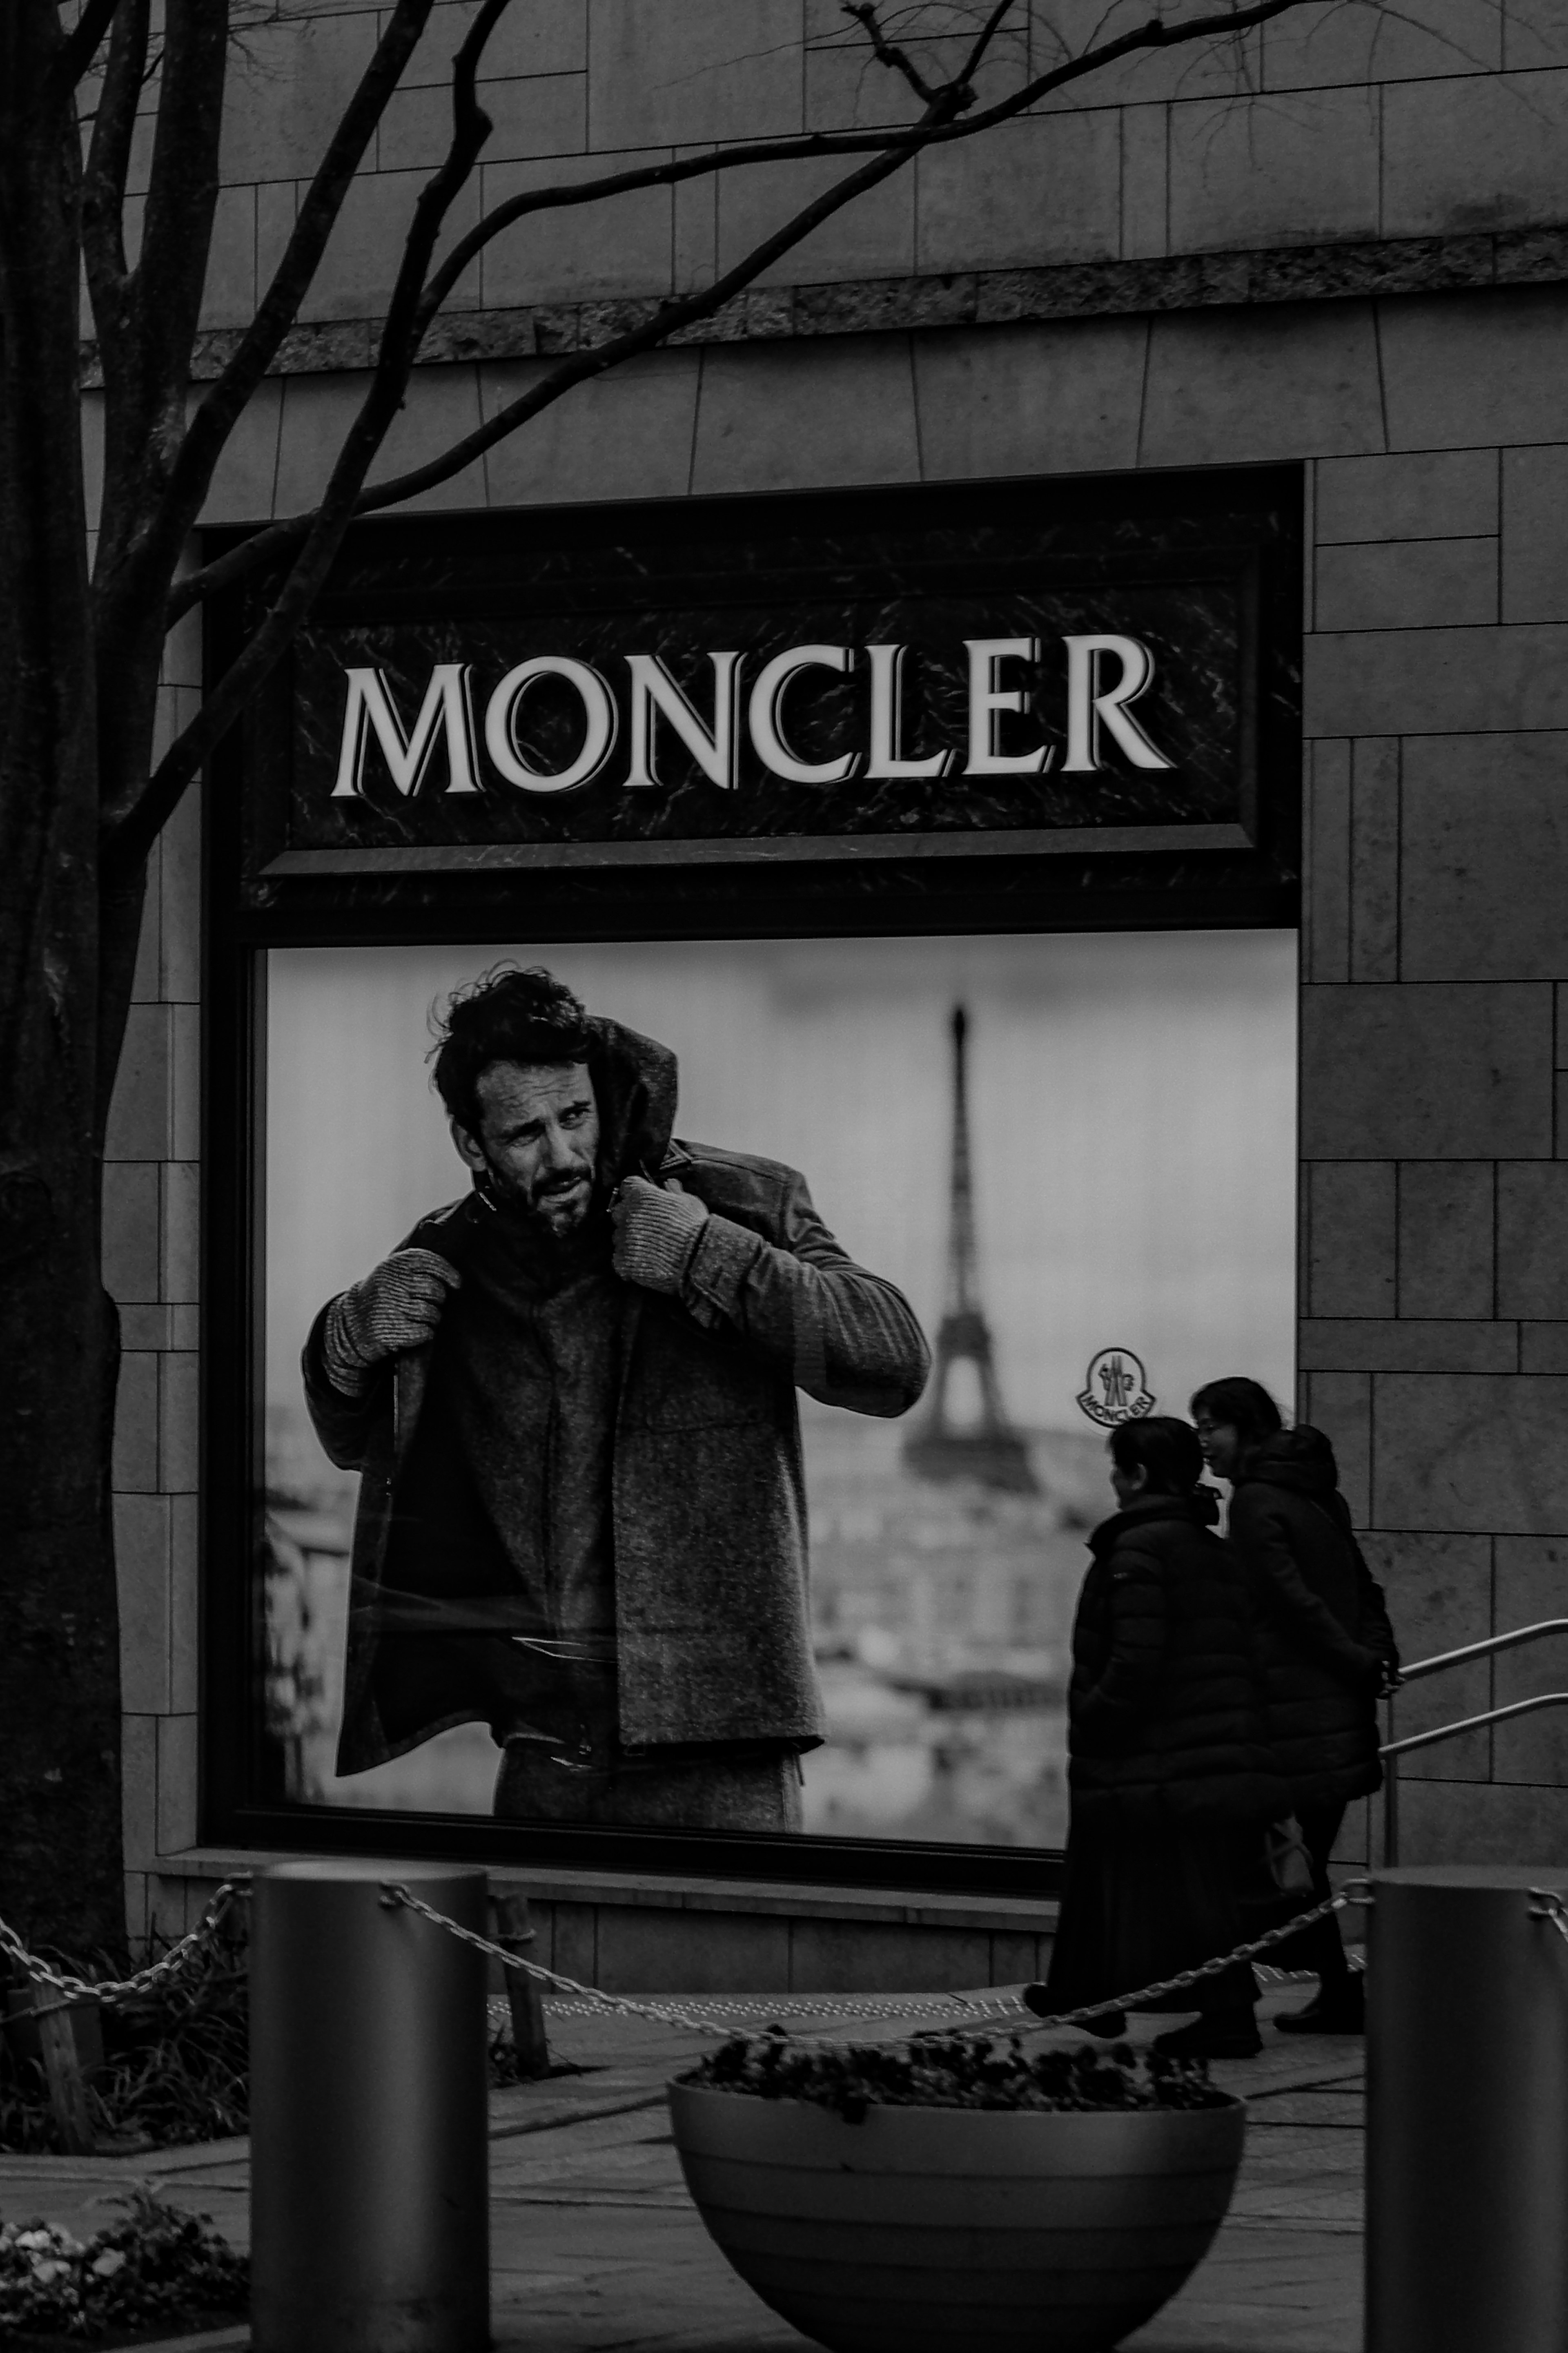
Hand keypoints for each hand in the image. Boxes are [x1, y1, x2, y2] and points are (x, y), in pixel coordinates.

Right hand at [336, 1248, 461, 1364]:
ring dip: (434, 1317)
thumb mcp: (392, 1271)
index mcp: (393, 1265)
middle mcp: (391, 1283)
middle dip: (439, 1298)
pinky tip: (418, 1330)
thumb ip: (416, 1262)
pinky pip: (426, 1332)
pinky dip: (427, 1333)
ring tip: (423, 1317)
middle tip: (432, 1302)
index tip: (457, 1283)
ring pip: (432, 1312)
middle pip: (435, 1290)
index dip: (448, 1272)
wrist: (351, 1323)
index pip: (430, 1262)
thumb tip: (441, 1234)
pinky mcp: (392, 1330)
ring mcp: (391, 1307)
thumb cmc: (383, 1294)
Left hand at [610, 1175, 707, 1295]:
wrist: (697, 1257)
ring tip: (648, 1246)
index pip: (628, 1186)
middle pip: (619, 1211)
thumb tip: (669, 1183)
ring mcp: (624, 1239)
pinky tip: (642, 1261)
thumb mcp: (689, 1202)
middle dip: (630, 1216)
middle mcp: (628, 1215)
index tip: (643, 1198)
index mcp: (642, 1195)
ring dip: (629, 1239)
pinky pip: (618, 1259)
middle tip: (646, 1224)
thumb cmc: (696, 1226)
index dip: (635, 1192)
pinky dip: (628, 1260)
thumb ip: (674, 1192)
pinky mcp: (625, 1261)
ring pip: (618, 1236)